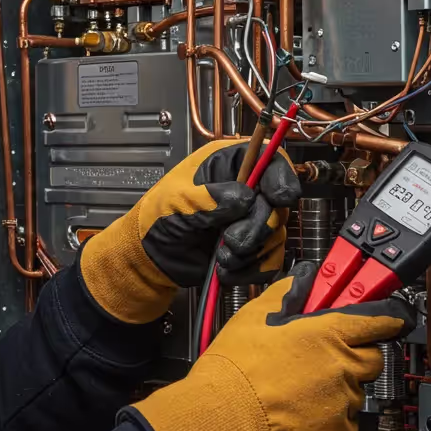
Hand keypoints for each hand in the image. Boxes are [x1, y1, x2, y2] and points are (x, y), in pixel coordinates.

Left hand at [79, 139, 301, 324]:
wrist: (150, 258)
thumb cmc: (156, 219)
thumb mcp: (176, 201)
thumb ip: (208, 199)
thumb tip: (242, 199)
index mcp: (228, 165)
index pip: (271, 160)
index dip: (280, 178)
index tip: (277, 198)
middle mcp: (245, 190)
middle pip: (277, 204)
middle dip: (256, 227)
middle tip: (230, 239)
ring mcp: (250, 220)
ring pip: (276, 235)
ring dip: (250, 252)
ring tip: (222, 257)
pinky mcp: (251, 249)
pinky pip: (269, 260)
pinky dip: (251, 270)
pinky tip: (226, 270)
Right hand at [128, 261, 416, 430]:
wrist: (223, 422)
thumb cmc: (235, 372)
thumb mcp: (255, 316)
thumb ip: (288, 292)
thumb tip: (304, 279)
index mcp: (329, 334)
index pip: (381, 319)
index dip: (388, 316)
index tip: (392, 317)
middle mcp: (344, 369)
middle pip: (370, 358)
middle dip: (351, 357)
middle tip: (318, 361)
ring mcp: (345, 406)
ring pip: (353, 395)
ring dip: (333, 393)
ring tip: (296, 395)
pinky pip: (343, 427)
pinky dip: (327, 424)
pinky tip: (298, 418)